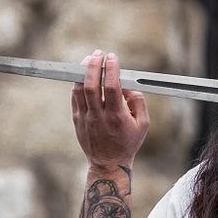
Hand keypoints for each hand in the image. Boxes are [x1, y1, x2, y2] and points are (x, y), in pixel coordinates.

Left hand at [71, 50, 149, 169]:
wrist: (108, 163)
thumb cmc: (128, 143)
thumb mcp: (142, 125)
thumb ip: (138, 102)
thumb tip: (128, 85)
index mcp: (116, 117)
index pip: (112, 87)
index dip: (111, 69)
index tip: (113, 57)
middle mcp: (98, 117)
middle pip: (91, 86)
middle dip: (94, 66)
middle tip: (98, 54)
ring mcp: (85, 118)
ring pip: (79, 90)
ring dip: (83, 72)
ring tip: (89, 60)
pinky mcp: (76, 120)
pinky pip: (75, 97)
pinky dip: (78, 83)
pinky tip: (85, 76)